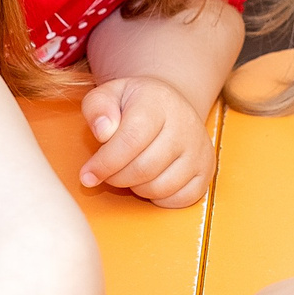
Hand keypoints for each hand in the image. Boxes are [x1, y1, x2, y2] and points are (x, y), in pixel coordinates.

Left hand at [79, 75, 213, 206]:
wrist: (170, 104)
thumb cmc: (133, 104)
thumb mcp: (109, 94)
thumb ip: (97, 108)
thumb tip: (103, 132)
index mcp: (158, 103)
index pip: (131, 140)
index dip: (105, 163)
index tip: (87, 176)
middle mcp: (185, 125)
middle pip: (144, 168)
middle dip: (116, 178)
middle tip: (107, 174)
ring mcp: (199, 149)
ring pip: (160, 187)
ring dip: (136, 188)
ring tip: (128, 173)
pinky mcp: (207, 170)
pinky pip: (180, 199)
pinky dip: (158, 198)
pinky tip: (149, 181)